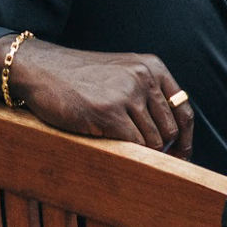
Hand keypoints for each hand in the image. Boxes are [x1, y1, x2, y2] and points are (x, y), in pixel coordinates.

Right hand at [1, 37, 193, 157]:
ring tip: (118, 147)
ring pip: (153, 143)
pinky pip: (133, 147)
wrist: (40, 69)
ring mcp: (127, 94)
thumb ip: (147, 94)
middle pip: (170, 130)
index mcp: (151, 66)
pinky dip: (127, 154)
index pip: (184, 109)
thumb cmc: (78, 77)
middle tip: (145, 160)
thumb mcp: (121, 73)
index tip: (181, 156)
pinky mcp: (109, 113)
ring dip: (140, 154)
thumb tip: (174, 137)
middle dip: (161, 150)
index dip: (185, 138)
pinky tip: (109, 145)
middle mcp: (143, 78)